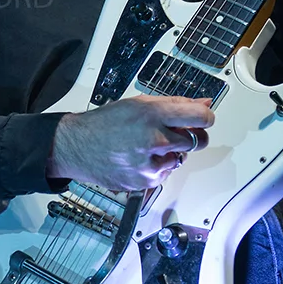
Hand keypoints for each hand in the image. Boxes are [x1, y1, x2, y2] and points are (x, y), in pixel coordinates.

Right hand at [47, 95, 214, 191]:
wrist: (77, 147)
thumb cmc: (104, 123)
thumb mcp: (138, 103)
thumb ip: (174, 104)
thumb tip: (202, 102)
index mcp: (154, 114)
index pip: (201, 117)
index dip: (206, 117)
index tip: (204, 117)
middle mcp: (155, 139)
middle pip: (198, 141)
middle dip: (193, 136)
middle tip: (179, 132)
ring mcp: (151, 162)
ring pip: (182, 158)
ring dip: (172, 152)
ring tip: (149, 145)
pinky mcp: (146, 180)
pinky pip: (166, 172)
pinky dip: (158, 166)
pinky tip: (140, 158)